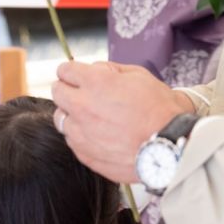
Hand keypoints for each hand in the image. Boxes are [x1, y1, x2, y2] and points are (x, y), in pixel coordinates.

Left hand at [51, 61, 194, 182]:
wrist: (167, 146)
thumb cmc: (159, 110)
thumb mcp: (139, 76)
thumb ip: (110, 70)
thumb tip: (95, 70)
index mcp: (94, 83)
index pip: (65, 70)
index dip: (71, 70)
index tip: (75, 74)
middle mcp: (81, 106)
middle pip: (57, 92)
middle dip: (66, 89)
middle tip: (79, 92)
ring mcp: (79, 132)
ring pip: (61, 119)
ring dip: (71, 114)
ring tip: (90, 117)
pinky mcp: (83, 153)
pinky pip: (72, 140)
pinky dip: (80, 135)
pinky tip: (97, 134)